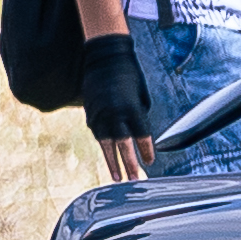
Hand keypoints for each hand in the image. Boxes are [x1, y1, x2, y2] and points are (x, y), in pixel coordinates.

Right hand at [79, 31, 156, 181]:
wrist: (104, 59)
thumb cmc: (129, 75)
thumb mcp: (141, 95)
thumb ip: (139, 116)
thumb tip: (138, 135)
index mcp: (132, 108)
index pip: (142, 136)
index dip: (146, 150)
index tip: (150, 162)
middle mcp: (115, 114)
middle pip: (124, 145)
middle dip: (130, 164)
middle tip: (134, 180)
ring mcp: (100, 115)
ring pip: (107, 144)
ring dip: (112, 162)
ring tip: (117, 178)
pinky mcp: (90, 114)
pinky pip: (98, 134)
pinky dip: (104, 146)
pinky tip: (108, 158)